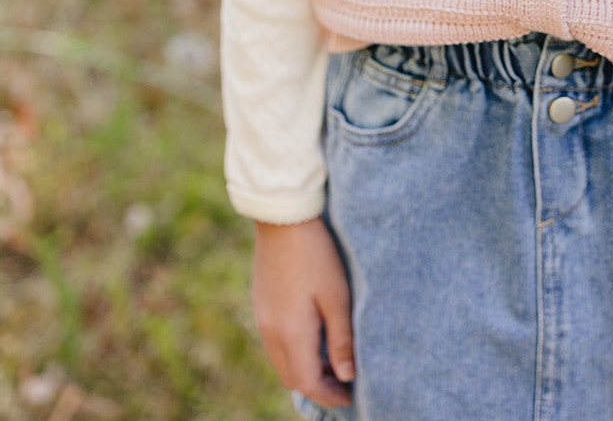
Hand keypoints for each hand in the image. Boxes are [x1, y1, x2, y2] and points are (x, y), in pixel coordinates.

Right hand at [252, 217, 354, 406]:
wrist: (283, 217)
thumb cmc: (317, 254)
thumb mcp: (337, 296)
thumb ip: (341, 338)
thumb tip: (348, 375)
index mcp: (290, 333)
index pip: (308, 383)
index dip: (331, 395)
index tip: (352, 395)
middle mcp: (270, 332)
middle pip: (292, 377)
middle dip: (318, 385)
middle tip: (344, 379)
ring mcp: (262, 317)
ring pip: (282, 361)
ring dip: (305, 368)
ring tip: (332, 358)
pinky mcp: (260, 303)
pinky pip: (275, 342)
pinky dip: (294, 350)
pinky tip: (313, 334)